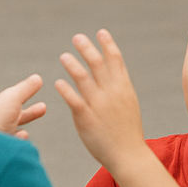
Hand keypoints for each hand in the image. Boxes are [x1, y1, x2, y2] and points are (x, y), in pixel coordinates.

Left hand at [0, 73, 46, 137]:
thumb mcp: (13, 98)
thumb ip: (26, 88)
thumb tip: (38, 77)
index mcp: (1, 107)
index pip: (15, 97)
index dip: (25, 92)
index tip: (37, 87)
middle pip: (17, 115)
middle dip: (30, 112)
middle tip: (43, 107)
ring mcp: (2, 135)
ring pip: (14, 129)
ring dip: (22, 127)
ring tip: (26, 131)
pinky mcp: (5, 149)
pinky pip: (14, 143)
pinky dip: (19, 139)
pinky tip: (23, 136)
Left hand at [55, 30, 145, 171]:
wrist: (128, 154)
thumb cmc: (128, 131)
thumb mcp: (129, 104)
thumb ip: (120, 88)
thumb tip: (113, 75)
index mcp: (124, 87)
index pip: (116, 59)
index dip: (108, 44)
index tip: (100, 32)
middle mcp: (112, 92)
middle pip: (98, 63)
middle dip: (87, 48)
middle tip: (77, 37)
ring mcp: (99, 104)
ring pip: (83, 78)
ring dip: (72, 64)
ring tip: (63, 55)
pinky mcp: (86, 118)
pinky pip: (73, 99)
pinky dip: (65, 88)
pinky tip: (57, 82)